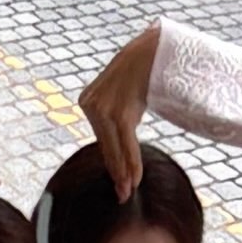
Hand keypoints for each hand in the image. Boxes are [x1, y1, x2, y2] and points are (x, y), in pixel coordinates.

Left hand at [77, 24, 158, 201]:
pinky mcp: (119, 111)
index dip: (111, 162)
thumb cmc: (141, 70)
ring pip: (115, 148)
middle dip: (116, 172)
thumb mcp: (122, 94)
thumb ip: (116, 115)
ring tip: (129, 191)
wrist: (154, 47)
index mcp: (87, 100)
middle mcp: (91, 104)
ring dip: (124, 172)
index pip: (101, 138)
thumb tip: (120, 143)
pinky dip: (132, 161)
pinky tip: (136, 177)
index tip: (117, 182)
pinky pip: (125, 143)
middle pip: (106, 146)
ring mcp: (104, 107)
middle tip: (122, 195)